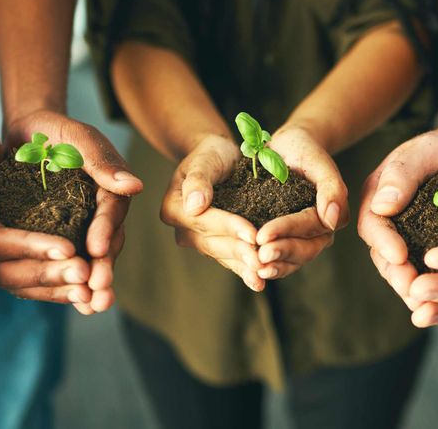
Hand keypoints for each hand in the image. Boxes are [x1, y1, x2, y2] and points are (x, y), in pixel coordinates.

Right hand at [0, 115, 88, 304]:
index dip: (29, 247)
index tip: (68, 248)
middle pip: (6, 271)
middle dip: (48, 273)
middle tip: (86, 274)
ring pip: (17, 280)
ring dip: (54, 286)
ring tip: (89, 287)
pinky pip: (25, 275)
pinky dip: (52, 283)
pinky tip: (79, 286)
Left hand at [4, 109, 141, 313]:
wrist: (27, 133)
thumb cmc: (55, 129)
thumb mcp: (78, 136)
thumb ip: (102, 160)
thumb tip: (134, 186)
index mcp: (110, 189)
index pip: (110, 211)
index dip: (105, 231)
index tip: (97, 249)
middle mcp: (100, 212)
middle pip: (106, 243)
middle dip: (103, 269)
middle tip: (99, 292)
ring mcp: (81, 227)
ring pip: (89, 259)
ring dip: (90, 284)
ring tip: (90, 306)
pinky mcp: (59, 238)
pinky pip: (67, 261)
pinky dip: (69, 282)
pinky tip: (72, 304)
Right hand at [161, 135, 265, 290]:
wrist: (219, 159)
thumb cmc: (212, 154)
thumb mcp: (206, 157)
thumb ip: (199, 179)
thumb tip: (194, 205)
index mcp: (174, 208)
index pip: (204, 221)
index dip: (229, 227)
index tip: (253, 233)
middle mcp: (183, 229)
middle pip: (213, 242)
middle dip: (240, 251)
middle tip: (263, 259)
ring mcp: (198, 240)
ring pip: (222, 255)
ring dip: (243, 266)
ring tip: (263, 275)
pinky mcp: (215, 247)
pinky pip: (229, 261)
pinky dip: (244, 271)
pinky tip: (259, 282)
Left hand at [251, 125, 345, 280]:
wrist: (287, 148)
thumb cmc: (305, 150)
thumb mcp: (319, 162)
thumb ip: (332, 188)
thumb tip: (334, 219)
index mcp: (331, 214)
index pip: (309, 227)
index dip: (286, 232)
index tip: (263, 235)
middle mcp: (320, 232)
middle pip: (304, 250)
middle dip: (280, 253)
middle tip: (258, 255)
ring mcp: (302, 239)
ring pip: (292, 260)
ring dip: (275, 266)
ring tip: (254, 268)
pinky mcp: (285, 240)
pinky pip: (279, 259)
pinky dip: (267, 265)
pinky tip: (251, 270)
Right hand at [357, 125, 437, 324]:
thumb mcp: (426, 149)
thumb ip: (403, 173)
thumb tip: (381, 205)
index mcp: (380, 197)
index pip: (373, 226)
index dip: (383, 244)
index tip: (399, 258)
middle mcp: (392, 222)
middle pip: (386, 257)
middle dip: (398, 277)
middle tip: (414, 291)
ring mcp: (414, 238)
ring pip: (408, 271)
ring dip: (417, 291)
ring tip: (429, 306)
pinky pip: (435, 274)